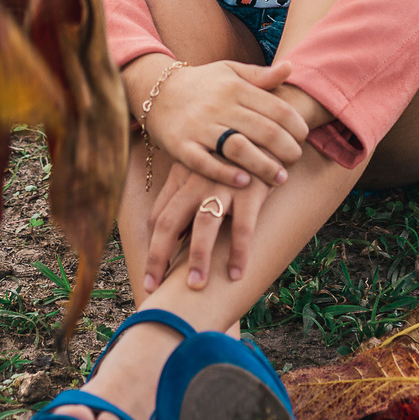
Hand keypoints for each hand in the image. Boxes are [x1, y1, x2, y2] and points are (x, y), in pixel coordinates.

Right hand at [140, 59, 308, 187]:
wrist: (156, 92)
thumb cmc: (201, 84)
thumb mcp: (230, 72)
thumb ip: (260, 75)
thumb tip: (291, 67)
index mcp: (235, 87)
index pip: (276, 108)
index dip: (296, 125)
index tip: (304, 136)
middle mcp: (219, 106)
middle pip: (263, 130)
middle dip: (287, 149)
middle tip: (296, 159)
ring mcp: (199, 127)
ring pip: (238, 148)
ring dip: (264, 166)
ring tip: (280, 178)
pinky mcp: (181, 146)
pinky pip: (206, 163)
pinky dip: (226, 174)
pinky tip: (245, 183)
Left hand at [144, 161, 272, 292]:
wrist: (267, 132)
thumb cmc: (232, 159)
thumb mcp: (203, 169)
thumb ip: (185, 195)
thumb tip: (174, 238)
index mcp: (181, 175)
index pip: (157, 216)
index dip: (151, 247)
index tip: (151, 273)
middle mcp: (196, 179)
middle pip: (168, 222)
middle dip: (157, 257)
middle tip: (153, 287)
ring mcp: (222, 184)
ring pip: (203, 226)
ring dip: (198, 259)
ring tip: (196, 286)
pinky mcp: (250, 189)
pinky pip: (242, 227)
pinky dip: (238, 253)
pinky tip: (236, 274)